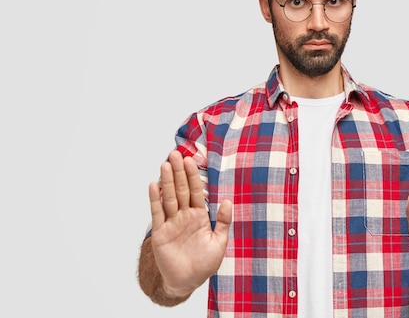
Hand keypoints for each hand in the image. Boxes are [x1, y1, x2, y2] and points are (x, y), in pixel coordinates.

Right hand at [148, 150, 231, 296]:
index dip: (193, 176)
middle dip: (179, 172)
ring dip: (167, 181)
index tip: (190, 160)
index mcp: (199, 216)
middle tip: (175, 154)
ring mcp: (171, 223)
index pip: (196, 191)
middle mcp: (184, 216)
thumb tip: (228, 201)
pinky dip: (155, 199)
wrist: (187, 281)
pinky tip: (154, 185)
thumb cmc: (204, 263)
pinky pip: (158, 213)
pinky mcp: (160, 233)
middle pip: (181, 190)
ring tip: (165, 164)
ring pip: (169, 198)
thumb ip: (223, 221)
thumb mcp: (219, 242)